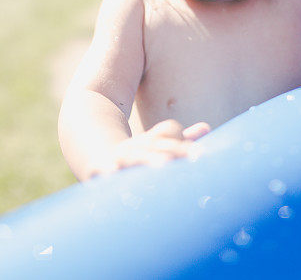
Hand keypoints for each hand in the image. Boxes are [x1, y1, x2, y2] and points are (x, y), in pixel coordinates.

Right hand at [90, 119, 210, 177]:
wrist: (93, 151)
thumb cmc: (136, 155)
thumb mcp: (156, 144)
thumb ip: (181, 139)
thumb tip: (206, 127)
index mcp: (151, 140)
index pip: (169, 134)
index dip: (183, 144)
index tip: (200, 155)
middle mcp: (136, 146)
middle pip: (156, 145)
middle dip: (173, 151)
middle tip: (192, 157)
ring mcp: (119, 156)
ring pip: (136, 156)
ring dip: (149, 159)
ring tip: (165, 164)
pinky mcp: (100, 168)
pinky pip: (104, 169)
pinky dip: (108, 171)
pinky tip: (113, 173)